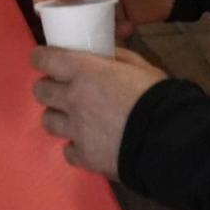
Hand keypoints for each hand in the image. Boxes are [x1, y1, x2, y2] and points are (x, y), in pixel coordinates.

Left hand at [30, 46, 166, 176]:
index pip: (43, 59)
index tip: (45, 59)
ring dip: (58, 116)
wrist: (169, 139)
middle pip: (40, 91)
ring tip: (74, 118)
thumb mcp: (140, 66)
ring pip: (47, 121)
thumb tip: (104, 53)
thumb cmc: (157, 96)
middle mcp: (72, 99)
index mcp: (84, 71)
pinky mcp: (84, 156)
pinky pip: (67, 151)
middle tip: (63, 89)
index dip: (41, 58)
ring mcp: (75, 130)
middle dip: (48, 87)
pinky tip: (88, 144)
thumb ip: (116, 57)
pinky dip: (75, 146)